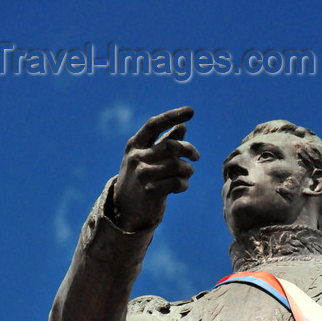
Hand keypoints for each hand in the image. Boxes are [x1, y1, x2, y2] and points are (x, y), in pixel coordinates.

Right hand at [113, 106, 199, 231]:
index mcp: (135, 145)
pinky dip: (184, 184)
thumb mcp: (147, 158)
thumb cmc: (140, 178)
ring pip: (176, 165)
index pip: (154, 125)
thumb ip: (164, 142)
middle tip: (196, 157)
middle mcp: (136, 158)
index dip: (172, 116)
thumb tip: (183, 126)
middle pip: (170, 146)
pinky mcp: (150, 192)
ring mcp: (142, 175)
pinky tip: (181, 186)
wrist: (125, 209)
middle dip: (188, 150)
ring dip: (187, 170)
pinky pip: (176, 182)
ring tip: (186, 174)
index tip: (191, 111)